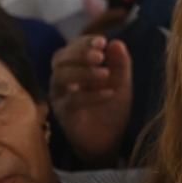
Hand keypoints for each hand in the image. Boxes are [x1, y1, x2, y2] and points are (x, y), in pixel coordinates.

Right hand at [50, 35, 132, 167]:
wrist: (109, 140)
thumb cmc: (111, 108)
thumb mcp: (121, 83)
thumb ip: (120, 64)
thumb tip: (116, 42)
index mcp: (75, 66)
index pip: (73, 47)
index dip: (85, 42)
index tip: (102, 41)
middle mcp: (63, 78)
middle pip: (60, 58)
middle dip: (79, 53)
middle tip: (99, 56)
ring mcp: (60, 96)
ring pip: (61, 77)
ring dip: (83, 72)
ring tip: (105, 74)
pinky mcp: (63, 114)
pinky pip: (71, 101)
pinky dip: (90, 95)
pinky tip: (108, 93)